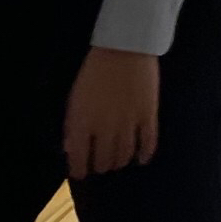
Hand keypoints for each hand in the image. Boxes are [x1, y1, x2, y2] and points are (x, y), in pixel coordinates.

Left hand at [64, 46, 158, 178]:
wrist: (124, 48)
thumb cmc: (94, 71)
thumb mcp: (74, 99)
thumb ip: (73, 125)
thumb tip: (71, 148)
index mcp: (81, 124)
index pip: (78, 159)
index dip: (79, 170)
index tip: (80, 172)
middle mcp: (104, 129)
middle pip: (103, 160)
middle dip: (101, 166)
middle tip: (101, 164)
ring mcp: (128, 123)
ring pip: (124, 155)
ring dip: (120, 161)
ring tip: (118, 161)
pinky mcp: (149, 115)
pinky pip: (148, 142)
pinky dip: (145, 154)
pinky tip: (141, 160)